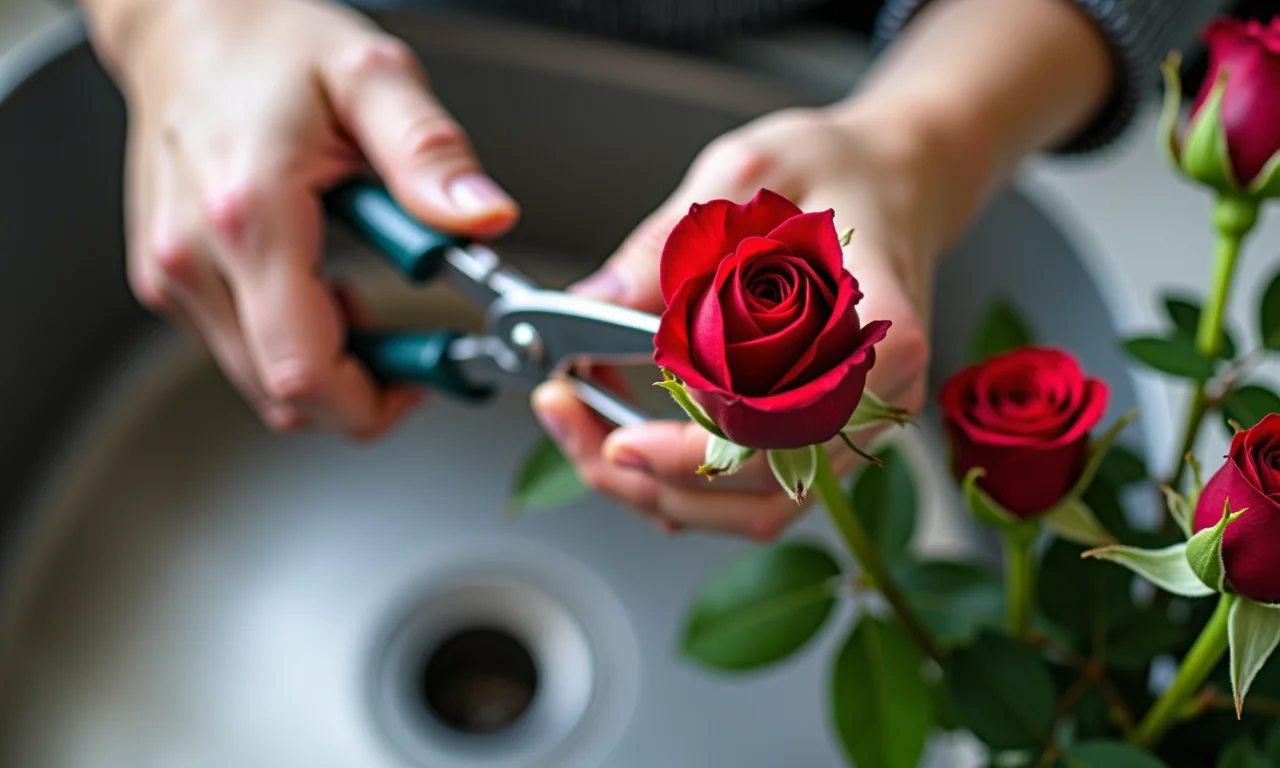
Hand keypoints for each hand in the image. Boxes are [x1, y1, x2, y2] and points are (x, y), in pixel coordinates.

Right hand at [99, 0, 518, 435]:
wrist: (190, 24)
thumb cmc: (272, 45)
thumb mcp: (374, 81)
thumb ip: (431, 157)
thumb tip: (485, 220)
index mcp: (250, 214)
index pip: (306, 370)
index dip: (376, 401)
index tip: (427, 379)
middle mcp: (195, 256)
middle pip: (287, 393)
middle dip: (364, 387)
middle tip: (415, 346)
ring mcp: (173, 273)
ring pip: (264, 381)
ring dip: (330, 365)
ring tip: (366, 298)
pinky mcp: (168, 279)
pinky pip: (242, 350)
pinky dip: (295, 342)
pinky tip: (324, 288)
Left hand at [531, 104, 960, 538]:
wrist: (899, 176)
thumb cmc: (838, 168)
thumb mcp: (745, 176)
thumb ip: (669, 245)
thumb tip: (597, 301)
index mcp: (873, 331)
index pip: (776, 432)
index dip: (688, 454)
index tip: (617, 442)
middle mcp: (878, 396)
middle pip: (761, 494)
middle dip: (652, 482)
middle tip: (573, 428)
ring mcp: (858, 423)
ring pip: (759, 508)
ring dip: (667, 493)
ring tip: (590, 441)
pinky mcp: (832, 430)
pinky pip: (763, 489)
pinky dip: (695, 484)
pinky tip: (637, 451)